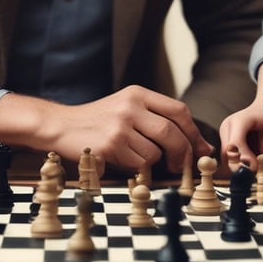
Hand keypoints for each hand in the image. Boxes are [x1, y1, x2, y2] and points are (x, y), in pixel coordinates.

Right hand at [0, 85, 212, 174]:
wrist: (61, 125)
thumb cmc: (99, 120)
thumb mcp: (127, 107)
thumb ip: (157, 118)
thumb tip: (195, 144)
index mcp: (138, 94)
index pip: (178, 111)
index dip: (193, 132)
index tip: (201, 149)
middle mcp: (130, 106)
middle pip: (171, 132)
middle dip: (182, 153)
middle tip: (181, 165)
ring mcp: (119, 126)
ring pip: (154, 152)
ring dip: (151, 162)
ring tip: (135, 156)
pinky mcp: (110, 145)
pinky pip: (136, 164)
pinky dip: (134, 167)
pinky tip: (120, 158)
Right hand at [218, 100, 262, 171]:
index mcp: (240, 121)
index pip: (235, 143)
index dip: (244, 159)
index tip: (256, 168)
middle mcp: (228, 127)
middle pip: (228, 155)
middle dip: (243, 165)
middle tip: (260, 169)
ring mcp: (225, 135)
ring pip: (229, 160)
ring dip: (243, 165)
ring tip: (260, 159)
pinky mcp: (227, 143)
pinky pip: (231, 160)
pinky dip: (243, 163)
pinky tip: (255, 157)